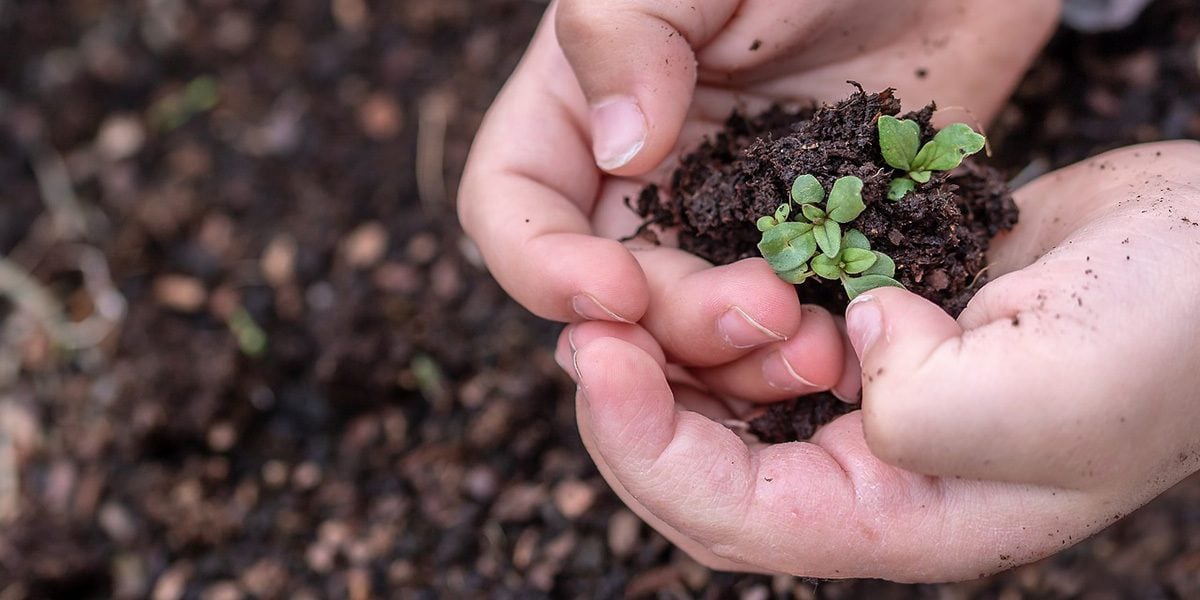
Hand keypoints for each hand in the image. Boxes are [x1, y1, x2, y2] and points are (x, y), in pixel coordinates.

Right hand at [459, 0, 1059, 399]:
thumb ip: (625, 30)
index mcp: (586, 103)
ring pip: (698, 331)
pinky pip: (792, 322)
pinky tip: (855, 346)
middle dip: (673, 322)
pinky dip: (809, 350)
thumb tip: (621, 152)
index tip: (615, 291)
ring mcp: (732, 217)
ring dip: (742, 360)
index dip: (541, 264)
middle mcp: (647, 175)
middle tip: (762, 311)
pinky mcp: (815, 244)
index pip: (513, 205)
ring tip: (820, 348)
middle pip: (615, 293)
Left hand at [555, 141, 1199, 580]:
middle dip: (633, 406)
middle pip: (707, 468)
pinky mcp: (879, 329)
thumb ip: (922, 408)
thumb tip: (849, 349)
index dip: (646, 446)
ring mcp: (874, 400)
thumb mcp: (1047, 394)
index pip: (733, 514)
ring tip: (625, 296)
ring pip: (729, 401)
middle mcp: (876, 473)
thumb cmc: (1167, 337)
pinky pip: (770, 335)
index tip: (596, 358)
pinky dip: (725, 309)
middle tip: (584, 327)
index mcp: (906, 518)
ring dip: (673, 355)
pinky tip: (699, 269)